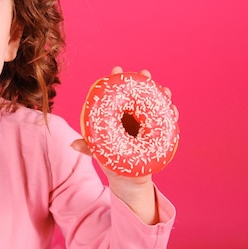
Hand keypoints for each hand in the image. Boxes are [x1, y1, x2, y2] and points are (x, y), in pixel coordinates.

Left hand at [71, 66, 175, 223]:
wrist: (127, 177)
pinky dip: (170, 114)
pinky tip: (173, 111)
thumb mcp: (99, 152)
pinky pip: (165, 121)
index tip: (117, 70)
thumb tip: (73, 144)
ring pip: (154, 104)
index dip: (117, 79)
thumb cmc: (110, 159)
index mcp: (115, 114)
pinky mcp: (156, 132)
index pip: (116, 93)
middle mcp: (130, 115)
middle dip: (143, 82)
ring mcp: (144, 122)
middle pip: (138, 94)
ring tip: (165, 91)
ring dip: (161, 95)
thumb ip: (89, 147)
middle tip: (145, 74)